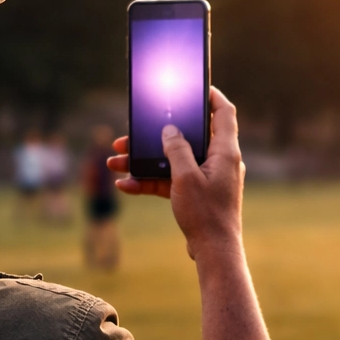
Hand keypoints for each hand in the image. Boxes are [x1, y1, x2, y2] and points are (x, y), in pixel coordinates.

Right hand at [108, 87, 243, 261]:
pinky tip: (125, 185)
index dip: (211, 96)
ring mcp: (207, 178)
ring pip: (172, 161)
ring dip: (145, 160)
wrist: (214, 253)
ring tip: (115, 160)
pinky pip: (170, 181)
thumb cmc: (206, 215)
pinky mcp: (197, 194)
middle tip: (131, 133)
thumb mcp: (186, 177)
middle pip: (187, 138)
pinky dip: (150, 182)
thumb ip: (176, 149)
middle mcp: (218, 162)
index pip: (223, 113)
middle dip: (156, 135)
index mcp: (224, 152)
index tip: (195, 86)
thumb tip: (169, 130)